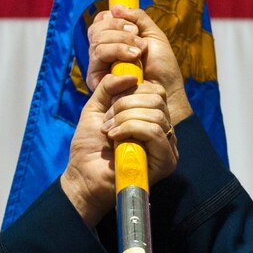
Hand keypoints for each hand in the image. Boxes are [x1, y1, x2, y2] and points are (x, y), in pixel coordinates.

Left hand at [58, 69, 179, 223]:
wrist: (84, 177)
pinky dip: (132, 128)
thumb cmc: (90, 147)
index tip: (109, 106)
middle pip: (156, 98)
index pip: (154, 90)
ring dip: (125, 118)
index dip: (130, 91)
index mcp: (151, 117)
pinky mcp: (166, 161)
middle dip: (125, 104)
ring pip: (156, 114)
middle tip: (107, 121)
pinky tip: (115, 137)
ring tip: (109, 131)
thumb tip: (130, 74)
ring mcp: (168, 146)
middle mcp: (163, 130)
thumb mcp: (96, 108)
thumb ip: (109, 87)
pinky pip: (155, 131)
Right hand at [87, 7, 193, 125]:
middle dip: (119, 29)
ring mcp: (99, 67)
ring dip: (121, 41)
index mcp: (114, 41)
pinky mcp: (96, 79)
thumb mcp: (153, 35)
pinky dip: (117, 51)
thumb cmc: (163, 67)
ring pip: (97, 41)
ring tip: (139, 52)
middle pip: (96, 29)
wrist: (167, 91)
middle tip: (139, 39)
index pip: (100, 21)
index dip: (113, 18)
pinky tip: (134, 60)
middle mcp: (103, 53)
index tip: (133, 26)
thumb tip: (115, 6)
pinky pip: (98, 56)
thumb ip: (137, 18)